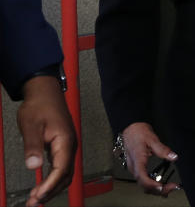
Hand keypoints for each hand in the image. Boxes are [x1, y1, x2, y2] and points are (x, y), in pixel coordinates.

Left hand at [18, 75, 76, 206]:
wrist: (44, 91)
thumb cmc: (40, 105)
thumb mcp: (31, 125)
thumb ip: (33, 146)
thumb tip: (33, 166)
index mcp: (65, 140)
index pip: (61, 169)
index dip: (50, 185)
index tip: (38, 196)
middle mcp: (69, 145)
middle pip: (65, 176)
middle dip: (51, 191)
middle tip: (34, 203)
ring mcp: (66, 146)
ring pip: (64, 173)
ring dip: (52, 187)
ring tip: (36, 199)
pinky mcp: (61, 146)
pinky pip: (60, 167)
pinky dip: (52, 179)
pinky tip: (41, 185)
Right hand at [121, 122, 179, 195]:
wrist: (130, 130)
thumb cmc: (138, 133)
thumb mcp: (152, 139)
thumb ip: (162, 149)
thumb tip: (173, 157)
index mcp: (138, 160)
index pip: (142, 176)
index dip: (151, 184)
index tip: (161, 187)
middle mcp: (134, 168)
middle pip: (143, 185)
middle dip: (157, 190)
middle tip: (172, 187)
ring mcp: (135, 170)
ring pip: (143, 186)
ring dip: (156, 190)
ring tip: (170, 188)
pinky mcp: (138, 170)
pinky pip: (144, 181)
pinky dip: (153, 186)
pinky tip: (162, 186)